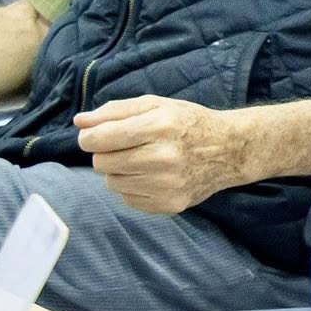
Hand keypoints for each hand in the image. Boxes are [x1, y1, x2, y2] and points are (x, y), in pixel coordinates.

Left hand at [75, 96, 249, 213]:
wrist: (231, 150)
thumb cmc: (189, 123)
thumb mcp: (157, 105)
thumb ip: (115, 111)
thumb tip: (79, 121)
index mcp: (160, 127)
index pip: (99, 139)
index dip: (89, 137)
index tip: (96, 135)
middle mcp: (163, 158)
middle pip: (100, 164)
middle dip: (107, 154)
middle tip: (128, 147)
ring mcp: (166, 185)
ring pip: (112, 183)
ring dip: (120, 172)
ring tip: (144, 161)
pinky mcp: (169, 205)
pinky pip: (127, 199)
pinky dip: (134, 188)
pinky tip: (154, 176)